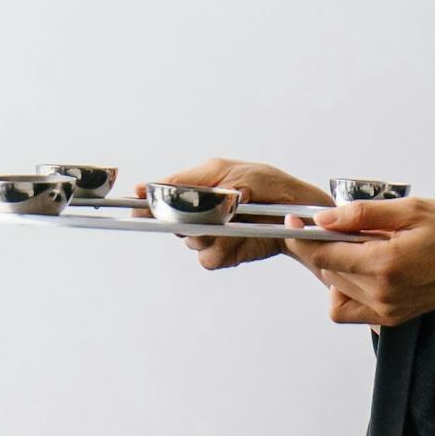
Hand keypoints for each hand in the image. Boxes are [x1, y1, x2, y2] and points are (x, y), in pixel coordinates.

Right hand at [154, 158, 327, 268]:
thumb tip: (185, 187)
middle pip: (171, 220)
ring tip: (235, 224)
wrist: (298, 218)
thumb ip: (211, 182)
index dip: (148, 197)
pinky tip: (239, 241)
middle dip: (185, 219)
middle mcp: (200, 209)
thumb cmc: (272, 187)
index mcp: (201, 183)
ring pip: (190, 242)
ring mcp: (209, 233)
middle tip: (208, 213)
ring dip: (210, 235)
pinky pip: (207, 259)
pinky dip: (222, 252)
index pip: (165, 190)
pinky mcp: (221, 253)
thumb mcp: (243, 176)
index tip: (136, 200)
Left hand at [285, 195, 434, 329]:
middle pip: (326, 269)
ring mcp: (386, 310)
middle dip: (324, 245)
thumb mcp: (412, 210)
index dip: (304, 234)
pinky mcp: (390, 317)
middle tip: (342, 224)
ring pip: (334, 287)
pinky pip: (349, 307)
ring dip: (337, 264)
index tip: (298, 219)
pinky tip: (366, 267)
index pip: (324, 253)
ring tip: (363, 244)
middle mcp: (382, 293)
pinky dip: (346, 286)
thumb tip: (326, 218)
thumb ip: (364, 215)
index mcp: (386, 264)